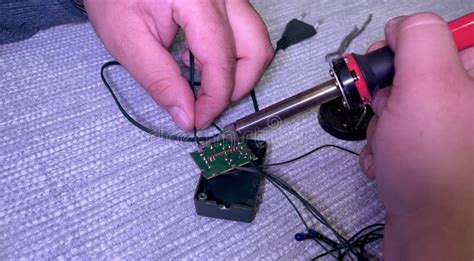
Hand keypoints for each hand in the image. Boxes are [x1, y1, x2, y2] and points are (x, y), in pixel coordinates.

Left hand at [84, 0, 272, 130]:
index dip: (214, 98)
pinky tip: (199, 61)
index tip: (198, 120)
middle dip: (236, 88)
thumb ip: (158, 79)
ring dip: (237, 73)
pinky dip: (230, 57)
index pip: (221, 59)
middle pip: (255, 50)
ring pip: (256, 42)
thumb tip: (186, 115)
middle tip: (207, 107)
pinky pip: (244, 33)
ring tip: (202, 84)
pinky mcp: (227, 0)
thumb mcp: (126, 39)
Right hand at [359, 13, 473, 258]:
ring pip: (400, 109)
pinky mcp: (430, 156)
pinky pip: (398, 136)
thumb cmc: (434, 167)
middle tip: (391, 115)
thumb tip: (401, 29)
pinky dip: (384, 149)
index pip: (448, 37)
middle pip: (416, 76)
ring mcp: (451, 133)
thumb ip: (418, 40)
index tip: (392, 67)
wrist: (431, 236)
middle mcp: (469, 106)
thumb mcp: (427, 86)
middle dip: (390, 96)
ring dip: (382, 127)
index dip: (410, 48)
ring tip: (390, 151)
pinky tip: (388, 167)